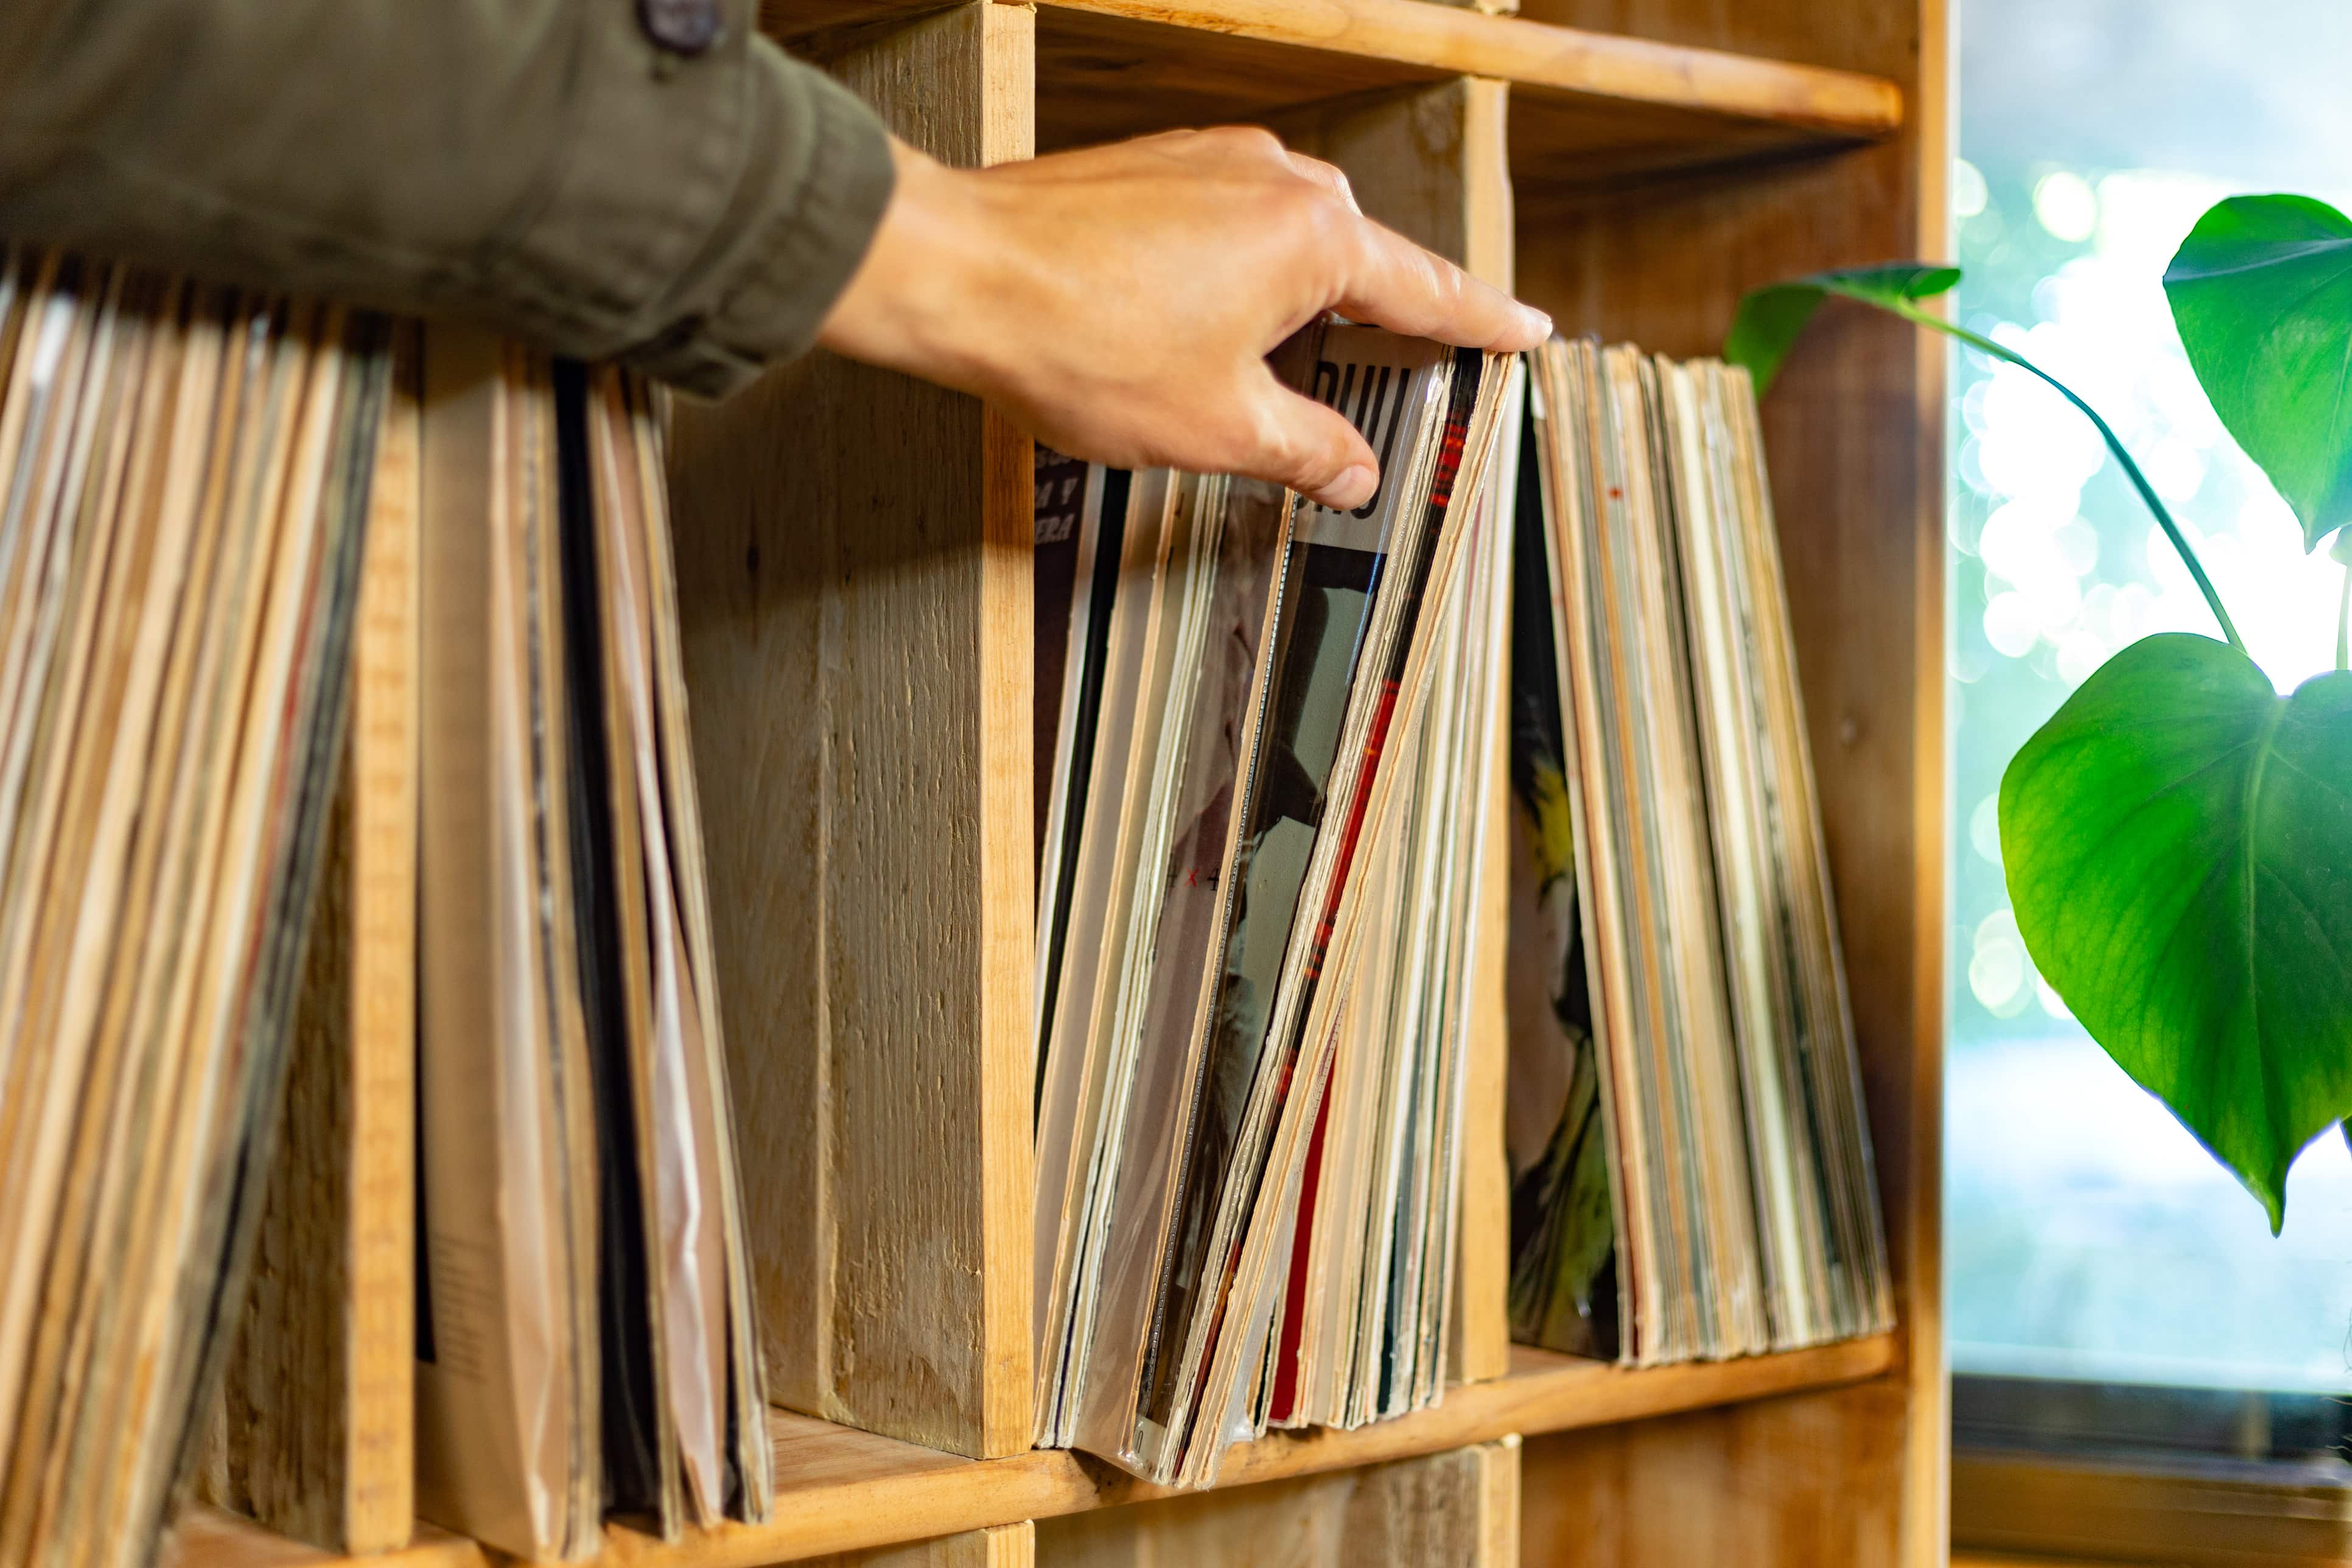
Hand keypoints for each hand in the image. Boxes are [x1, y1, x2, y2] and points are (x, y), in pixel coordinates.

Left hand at [816, 129, 1550, 511]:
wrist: (953, 273)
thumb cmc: (1075, 337)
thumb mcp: (1218, 427)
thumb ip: (1306, 450)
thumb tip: (1353, 473)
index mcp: (1315, 237)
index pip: (1429, 292)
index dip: (1482, 325)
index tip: (1524, 332)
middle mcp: (1274, 177)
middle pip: (1361, 266)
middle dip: (1376, 329)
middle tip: (1396, 387)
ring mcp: (1211, 162)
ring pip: (1288, 246)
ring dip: (1294, 311)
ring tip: (1272, 380)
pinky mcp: (1157, 168)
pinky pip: (1230, 228)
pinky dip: (1239, 283)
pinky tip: (1202, 331)